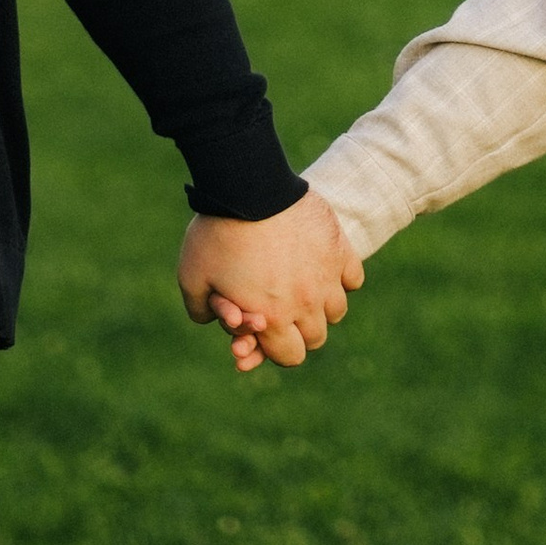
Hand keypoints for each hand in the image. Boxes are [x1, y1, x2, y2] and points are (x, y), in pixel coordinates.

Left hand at [178, 189, 361, 372]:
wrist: (247, 187)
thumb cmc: (216, 234)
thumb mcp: (192, 277)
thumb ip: (201, 310)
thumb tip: (215, 320)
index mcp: (273, 319)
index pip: (291, 357)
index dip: (275, 348)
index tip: (264, 329)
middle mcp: (306, 303)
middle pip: (316, 337)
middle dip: (298, 329)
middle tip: (281, 307)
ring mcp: (327, 276)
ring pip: (336, 310)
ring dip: (320, 305)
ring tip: (301, 285)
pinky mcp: (339, 248)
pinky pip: (353, 276)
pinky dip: (341, 277)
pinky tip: (320, 265)